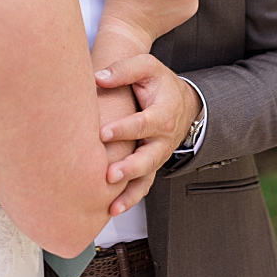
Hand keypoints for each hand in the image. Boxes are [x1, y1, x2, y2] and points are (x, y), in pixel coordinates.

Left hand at [95, 53, 202, 214]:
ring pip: (147, 177)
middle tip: (108, 174)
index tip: (101, 133)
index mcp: (163, 114)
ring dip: (130, 192)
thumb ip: (124, 70)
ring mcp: (158, 154)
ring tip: (111, 205)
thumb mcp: (146, 67)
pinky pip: (144, 185)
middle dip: (129, 168)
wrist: (178, 99)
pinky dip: (131, 198)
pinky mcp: (151, 164)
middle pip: (148, 158)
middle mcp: (163, 139)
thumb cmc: (157, 81)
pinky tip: (113, 209)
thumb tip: (98, 77)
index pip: (144, 124)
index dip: (124, 129)